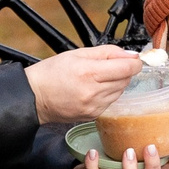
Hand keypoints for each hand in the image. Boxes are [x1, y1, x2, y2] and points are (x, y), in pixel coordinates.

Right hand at [23, 45, 141, 123]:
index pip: (127, 69)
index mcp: (89, 73)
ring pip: (120, 92)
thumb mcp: (77, 54)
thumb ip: (107, 52)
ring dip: (116, 82)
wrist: (34, 97)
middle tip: (110, 65)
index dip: (134, 63)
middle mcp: (93, 92)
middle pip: (126, 80)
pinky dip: (108, 93)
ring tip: (99, 77)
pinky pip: (110, 102)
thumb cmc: (51, 73)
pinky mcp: (93, 116)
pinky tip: (94, 89)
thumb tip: (129, 55)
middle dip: (123, 71)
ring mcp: (93, 106)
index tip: (133, 59)